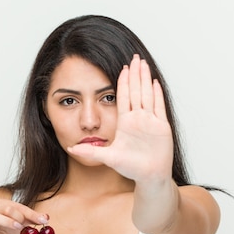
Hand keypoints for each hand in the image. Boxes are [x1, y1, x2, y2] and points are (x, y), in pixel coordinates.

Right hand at [0, 198, 48, 233]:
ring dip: (7, 221)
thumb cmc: (9, 230)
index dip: (32, 214)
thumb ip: (33, 219)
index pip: (19, 207)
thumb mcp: (23, 224)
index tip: (43, 220)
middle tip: (25, 224)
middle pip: (7, 208)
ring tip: (17, 226)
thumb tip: (46, 217)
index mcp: (5, 203)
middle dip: (18, 216)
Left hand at [68, 54, 173, 182]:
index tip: (122, 67)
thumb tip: (71, 148)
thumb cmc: (131, 168)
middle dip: (135, 73)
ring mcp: (150, 121)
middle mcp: (138, 119)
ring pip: (147, 94)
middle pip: (136, 91)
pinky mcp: (161, 126)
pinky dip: (156, 94)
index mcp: (125, 122)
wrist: (149, 176)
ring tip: (143, 63)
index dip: (123, 82)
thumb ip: (91, 151)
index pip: (123, 97)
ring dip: (145, 78)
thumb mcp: (108, 157)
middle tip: (134, 56)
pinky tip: (154, 82)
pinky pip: (159, 106)